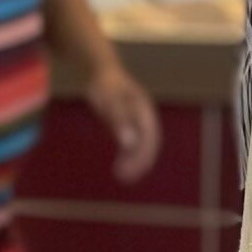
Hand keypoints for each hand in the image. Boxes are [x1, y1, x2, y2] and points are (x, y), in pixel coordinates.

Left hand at [86, 58, 161, 183]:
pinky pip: (132, 146)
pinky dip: (128, 157)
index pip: (150, 139)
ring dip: (134, 163)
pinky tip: (119, 168)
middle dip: (139, 163)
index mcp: (145, 112)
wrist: (102, 73)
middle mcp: (145, 119)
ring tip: (121, 177)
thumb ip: (120, 121)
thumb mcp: (110, 102)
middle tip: (124, 178)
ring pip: (141, 147)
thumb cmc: (106, 86)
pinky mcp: (129, 126)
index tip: (130, 170)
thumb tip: (129, 144)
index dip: (143, 156)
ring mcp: (138, 123)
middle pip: (149, 145)